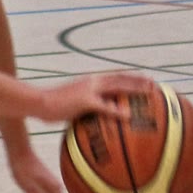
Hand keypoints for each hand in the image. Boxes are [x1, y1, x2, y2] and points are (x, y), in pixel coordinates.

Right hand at [32, 72, 156, 124]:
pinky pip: (105, 106)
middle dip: (138, 80)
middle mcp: (92, 82)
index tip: (144, 79)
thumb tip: (96, 116)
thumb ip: (87, 108)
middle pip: (120, 78)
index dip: (130, 77)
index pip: (114, 76)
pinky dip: (117, 110)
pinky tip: (128, 116)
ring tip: (149, 92)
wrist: (38, 102)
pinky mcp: (84, 101)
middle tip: (154, 84)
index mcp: (90, 82)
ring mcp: (89, 90)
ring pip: (117, 87)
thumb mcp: (72, 105)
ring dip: (134, 89)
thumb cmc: (52, 106)